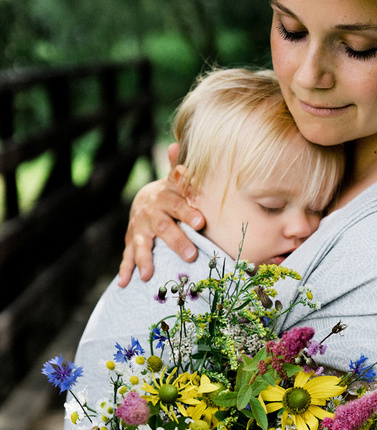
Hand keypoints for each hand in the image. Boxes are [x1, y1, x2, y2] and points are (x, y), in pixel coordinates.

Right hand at [118, 144, 204, 286]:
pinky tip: (122, 283)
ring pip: (143, 245)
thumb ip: (180, 170)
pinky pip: (127, 257)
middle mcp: (151, 214)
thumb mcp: (175, 182)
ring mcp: (140, 229)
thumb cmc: (171, 195)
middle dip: (176, 241)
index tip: (201, 222)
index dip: (188, 212)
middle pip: (163, 227)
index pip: (177, 204)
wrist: (147, 201)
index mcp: (165, 198)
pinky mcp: (132, 242)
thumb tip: (176, 145)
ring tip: (148, 275)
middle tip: (191, 255)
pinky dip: (125, 270)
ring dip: (145, 259)